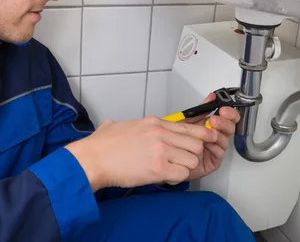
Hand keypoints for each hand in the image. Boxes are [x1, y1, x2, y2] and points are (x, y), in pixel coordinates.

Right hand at [64, 116, 217, 191]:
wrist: (93, 159)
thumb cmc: (102, 145)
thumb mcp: (120, 125)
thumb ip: (129, 125)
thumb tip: (115, 125)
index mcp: (154, 122)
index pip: (188, 127)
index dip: (201, 135)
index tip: (206, 140)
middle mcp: (161, 134)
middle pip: (196, 143)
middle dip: (192, 154)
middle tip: (181, 161)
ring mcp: (161, 150)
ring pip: (192, 160)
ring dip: (184, 167)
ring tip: (170, 170)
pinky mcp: (158, 168)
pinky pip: (182, 174)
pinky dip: (176, 178)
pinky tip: (165, 177)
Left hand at [182, 92, 240, 180]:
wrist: (170, 157)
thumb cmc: (179, 140)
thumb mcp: (188, 121)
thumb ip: (201, 109)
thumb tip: (211, 96)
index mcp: (213, 125)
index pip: (229, 118)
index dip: (230, 113)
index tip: (224, 110)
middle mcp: (217, 136)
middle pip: (230, 128)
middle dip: (224, 123)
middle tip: (214, 120)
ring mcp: (216, 148)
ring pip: (225, 140)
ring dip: (218, 135)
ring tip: (210, 132)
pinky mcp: (214, 161)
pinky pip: (219, 154)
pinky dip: (214, 148)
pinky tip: (207, 144)